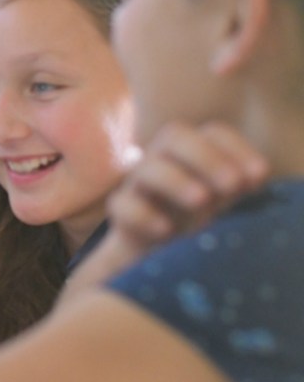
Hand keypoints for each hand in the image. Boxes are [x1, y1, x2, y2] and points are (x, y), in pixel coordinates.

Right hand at [108, 121, 267, 255]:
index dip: (237, 148)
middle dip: (206, 158)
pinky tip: (166, 230)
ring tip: (202, 201)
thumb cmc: (198, 214)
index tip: (259, 178)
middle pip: (175, 135)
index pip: (214, 133)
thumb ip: (239, 183)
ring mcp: (139, 182)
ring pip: (148, 168)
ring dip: (176, 181)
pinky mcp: (122, 210)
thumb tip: (254, 176)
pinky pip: (122, 205)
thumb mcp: (224, 197)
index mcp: (194, 150)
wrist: (157, 248)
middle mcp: (164, 157)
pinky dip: (144, 215)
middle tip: (231, 186)